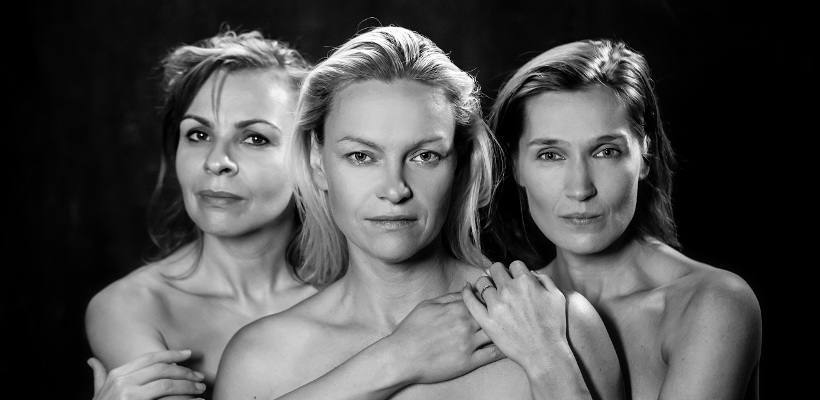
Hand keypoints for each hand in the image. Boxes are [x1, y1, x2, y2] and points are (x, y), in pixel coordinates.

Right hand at [89, 350, 205, 399]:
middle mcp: (122, 383)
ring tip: (201, 390)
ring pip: (167, 385)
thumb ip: (98, 376)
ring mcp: (129, 396)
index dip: (171, 354)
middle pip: (162, 370)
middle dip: (185, 372)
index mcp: (116, 375)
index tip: (189, 353)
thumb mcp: (97, 393)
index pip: (149, 358)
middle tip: (200, 377)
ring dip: (188, 386)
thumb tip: (91, 360)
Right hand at [384, 291, 504, 384]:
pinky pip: (492, 355)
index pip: (483, 298)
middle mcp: (465, 325)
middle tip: (510, 312)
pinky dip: (502, 349)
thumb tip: (467, 287)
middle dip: (502, 312)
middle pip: (493, 314)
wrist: (401, 356)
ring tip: (512, 328)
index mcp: (457, 309)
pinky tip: (508, 346)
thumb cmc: (411, 330)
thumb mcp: (428, 305)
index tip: (497, 298)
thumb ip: (450, 296)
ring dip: (505, 330)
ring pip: (496, 333)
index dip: (491, 298)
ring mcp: (468, 344)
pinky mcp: (468, 362)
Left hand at [462, 261, 569, 371]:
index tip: (514, 279)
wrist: (545, 353)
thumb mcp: (557, 297)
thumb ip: (544, 279)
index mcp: (526, 282)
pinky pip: (470, 300)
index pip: (514, 265)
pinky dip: (466, 292)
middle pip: (496, 269)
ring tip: (488, 290)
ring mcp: (496, 305)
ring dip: (485, 283)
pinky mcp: (486, 320)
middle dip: (499, 274)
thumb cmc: (553, 326)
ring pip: (482, 282)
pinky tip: (467, 289)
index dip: (515, 272)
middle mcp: (509, 290)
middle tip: (500, 283)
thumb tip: (530, 272)